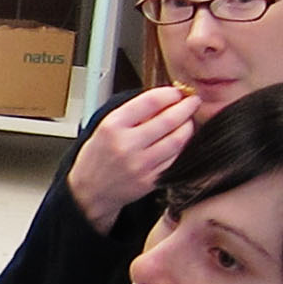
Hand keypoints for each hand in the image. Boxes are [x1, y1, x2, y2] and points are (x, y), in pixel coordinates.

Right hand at [66, 88, 197, 231]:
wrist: (89, 191)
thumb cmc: (97, 157)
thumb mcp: (105, 127)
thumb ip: (133, 113)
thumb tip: (165, 100)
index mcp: (112, 127)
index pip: (150, 102)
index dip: (169, 94)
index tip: (176, 92)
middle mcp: (126, 145)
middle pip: (168, 119)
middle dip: (186, 107)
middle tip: (192, 102)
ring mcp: (140, 165)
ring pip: (177, 140)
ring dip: (188, 127)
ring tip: (188, 121)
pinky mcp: (150, 180)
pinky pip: (175, 159)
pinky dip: (182, 146)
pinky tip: (181, 140)